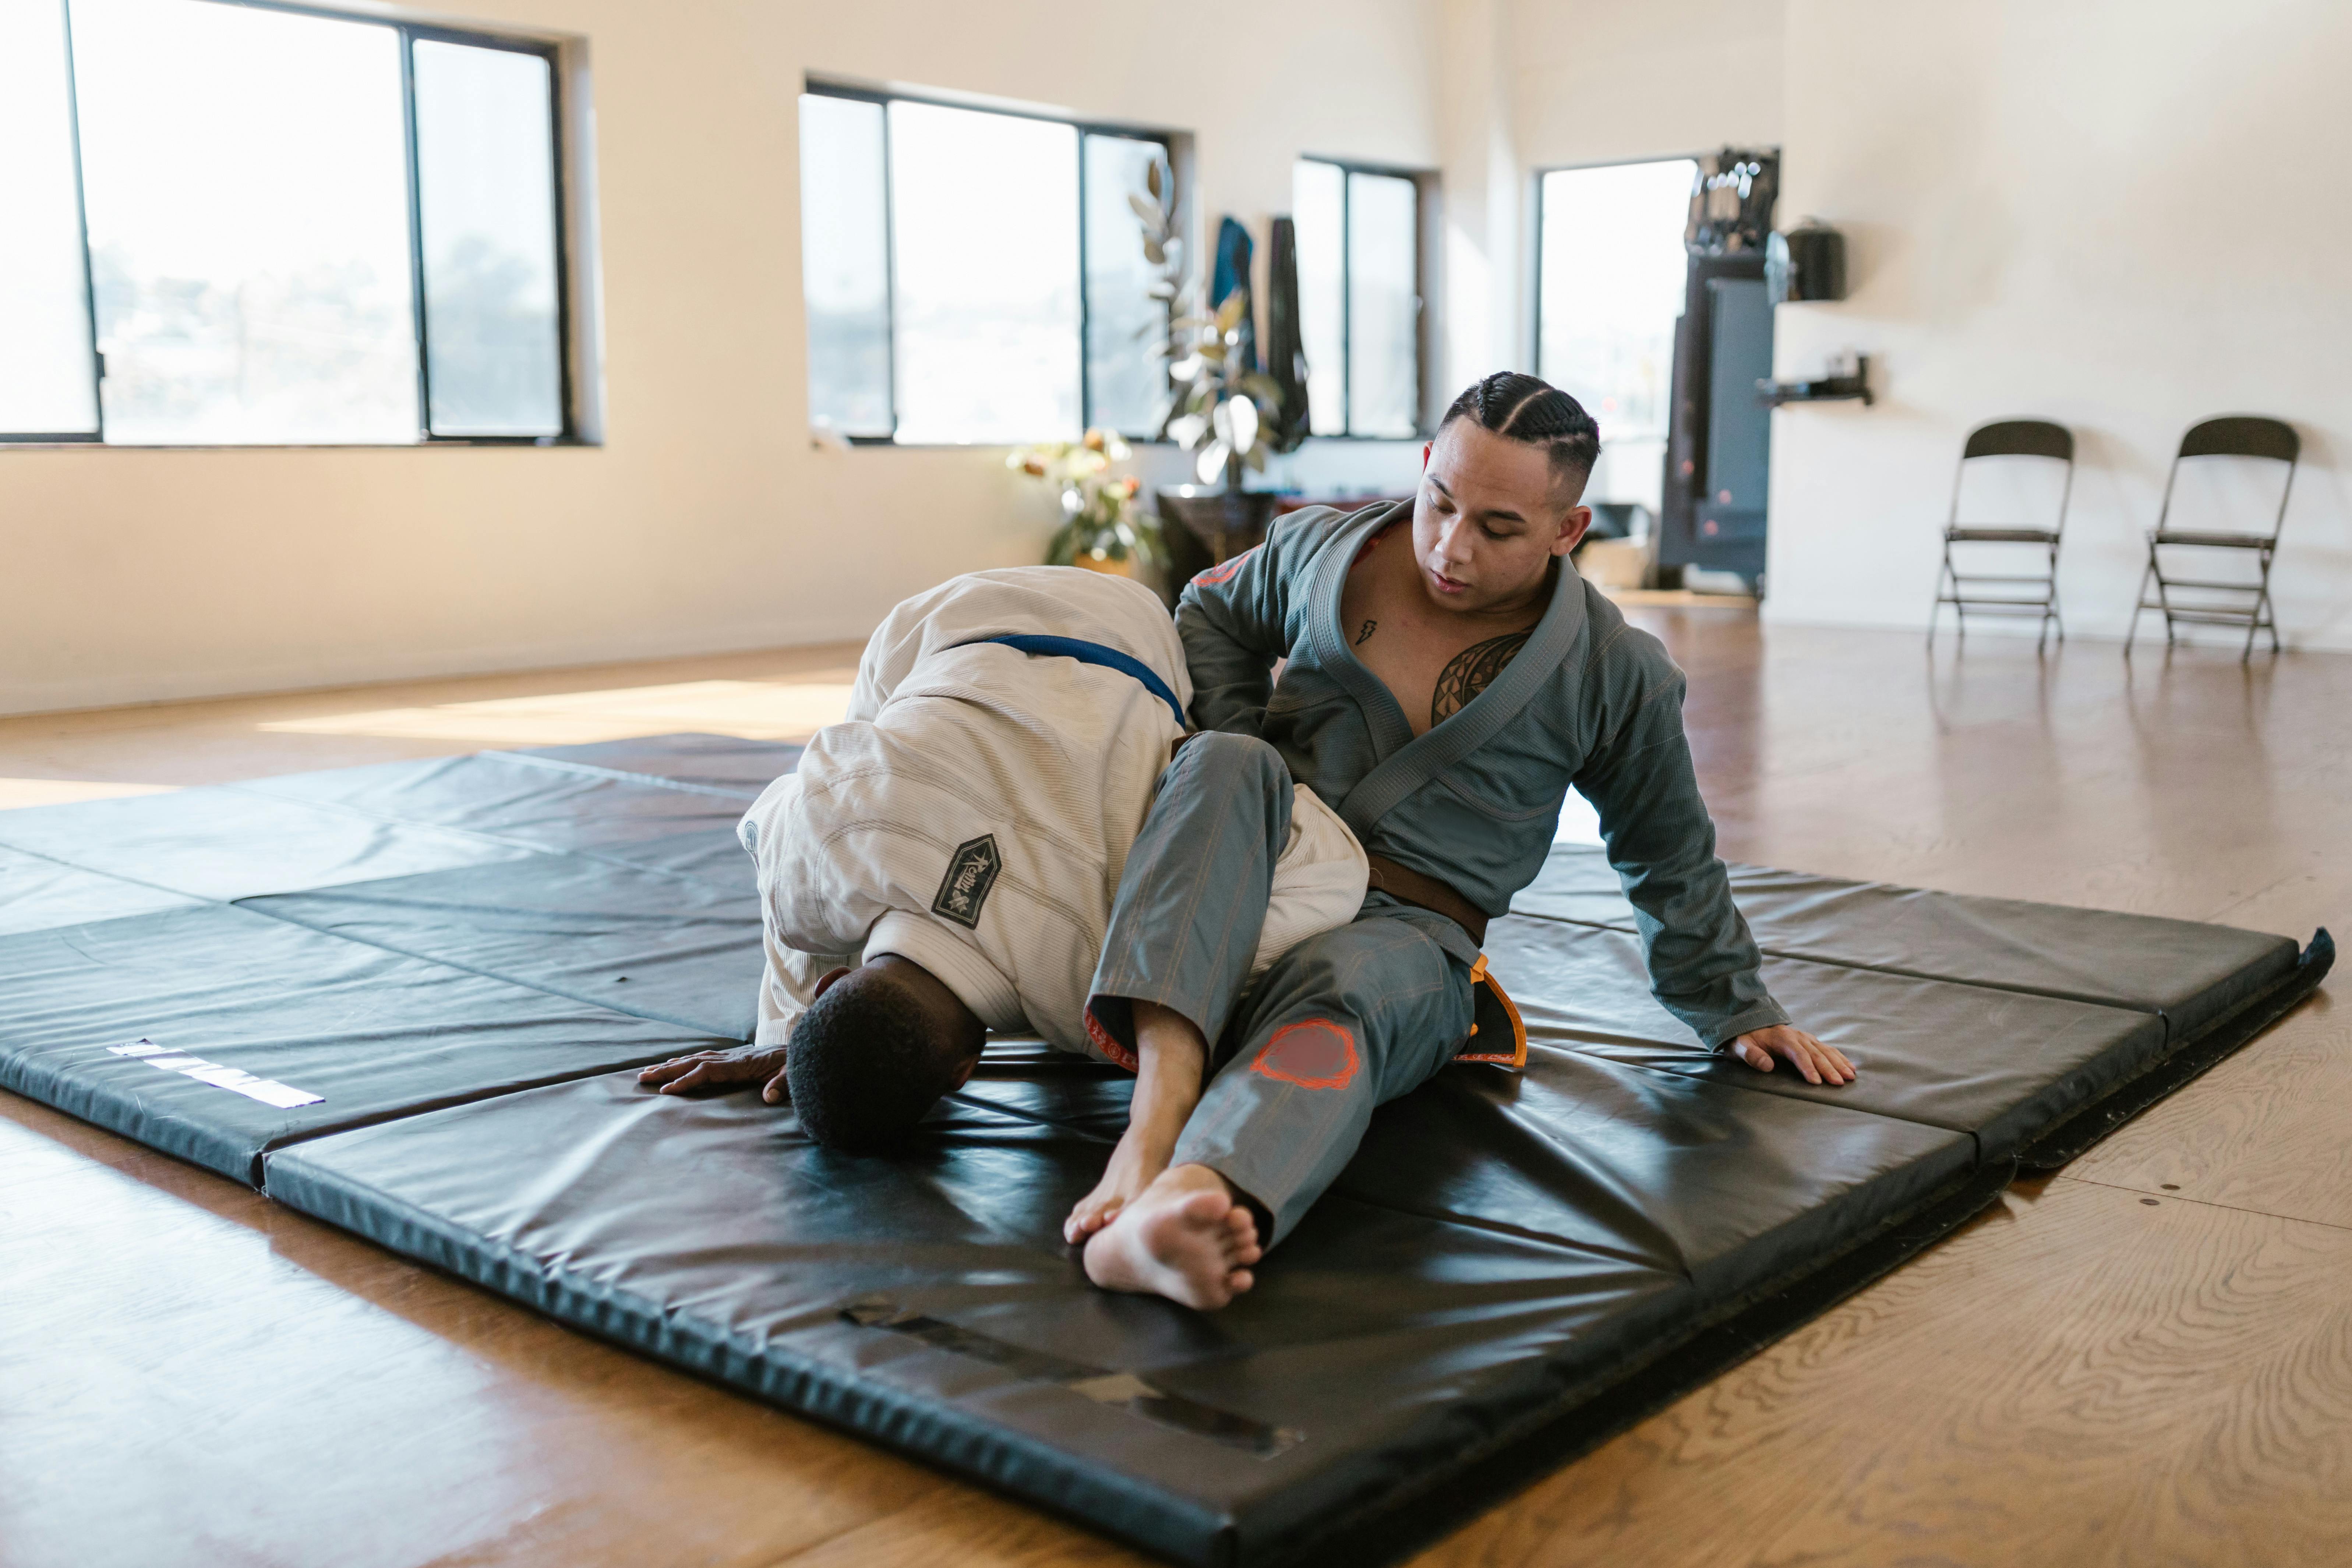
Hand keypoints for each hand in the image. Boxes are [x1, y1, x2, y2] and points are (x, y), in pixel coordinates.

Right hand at [636, 1044, 790, 1101]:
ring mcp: (731, 1056)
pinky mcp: (733, 1058)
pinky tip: (673, 1065)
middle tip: (642, 1078)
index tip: (667, 1090)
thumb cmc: (797, 1065)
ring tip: (648, 1071)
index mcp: (743, 1064)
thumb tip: (770, 1098)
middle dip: (667, 1070)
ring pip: (695, 1058)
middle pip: (694, 1062)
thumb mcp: (794, 1076)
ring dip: (671, 1064)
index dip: (687, 1080)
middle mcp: (733, 1057)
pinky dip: (685, 1061)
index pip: (708, 1071)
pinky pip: (703, 1058)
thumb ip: (782, 1085)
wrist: (803, 1050)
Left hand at [1729, 1024, 1854, 1085]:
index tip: (1816, 1082)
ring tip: (1850, 1076)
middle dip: (1829, 1068)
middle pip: (1815, 1053)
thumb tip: (1767, 1065)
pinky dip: (1839, 1058)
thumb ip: (1750, 1055)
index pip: (1798, 1053)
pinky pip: (1827, 1049)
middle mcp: (1796, 1036)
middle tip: (1839, 1083)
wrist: (1746, 1024)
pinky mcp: (1808, 1041)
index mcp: (1781, 1038)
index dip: (1807, 1067)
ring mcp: (1804, 1038)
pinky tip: (1849, 1067)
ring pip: (1825, 1050)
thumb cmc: (1743, 1040)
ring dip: (1838, 1063)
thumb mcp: (1739, 1047)